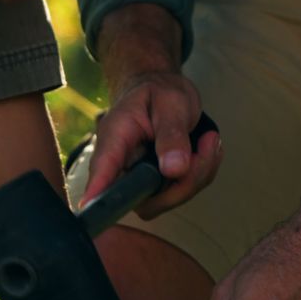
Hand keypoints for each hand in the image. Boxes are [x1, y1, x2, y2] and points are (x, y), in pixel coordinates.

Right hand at [80, 72, 221, 218]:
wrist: (164, 90)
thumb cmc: (159, 92)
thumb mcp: (170, 103)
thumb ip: (171, 135)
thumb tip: (174, 169)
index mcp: (115, 139)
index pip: (102, 172)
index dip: (99, 195)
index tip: (93, 208)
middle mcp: (122, 166)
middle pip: (145, 199)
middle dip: (185, 181)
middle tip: (206, 145)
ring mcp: (139, 180)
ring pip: (169, 199)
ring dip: (199, 173)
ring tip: (208, 140)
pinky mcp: (157, 185)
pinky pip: (183, 192)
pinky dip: (202, 172)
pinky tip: (204, 148)